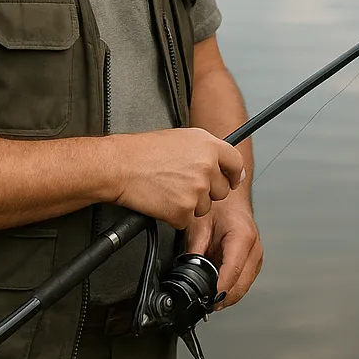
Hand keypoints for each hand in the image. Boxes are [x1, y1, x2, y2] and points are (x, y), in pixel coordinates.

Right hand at [109, 127, 244, 229]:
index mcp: (209, 146)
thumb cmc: (145, 151)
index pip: (236, 163)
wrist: (121, 166)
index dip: (234, 174)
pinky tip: (163, 201)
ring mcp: (197, 189)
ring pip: (205, 208)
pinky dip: (175, 216)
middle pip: (222, 190)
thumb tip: (223, 162)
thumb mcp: (183, 138)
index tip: (232, 180)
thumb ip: (207, 150)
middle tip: (185, 185)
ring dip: (190, 204)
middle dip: (207, 192)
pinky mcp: (183, 210)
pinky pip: (186, 220)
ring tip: (170, 190)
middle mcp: (207, 167)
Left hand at [185, 197, 263, 308]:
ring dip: (227, 295)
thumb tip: (187, 275)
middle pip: (241, 285)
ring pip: (244, 287)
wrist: (232, 196)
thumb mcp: (199, 226)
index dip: (218, 290)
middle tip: (203, 304)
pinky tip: (218, 287)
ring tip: (208, 297)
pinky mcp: (255, 260)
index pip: (232, 272)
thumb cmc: (220, 205)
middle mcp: (254, 247)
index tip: (207, 301)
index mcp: (242, 237)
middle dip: (222, 298)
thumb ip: (194, 252)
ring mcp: (257, 255)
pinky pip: (245, 281)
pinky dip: (232, 288)